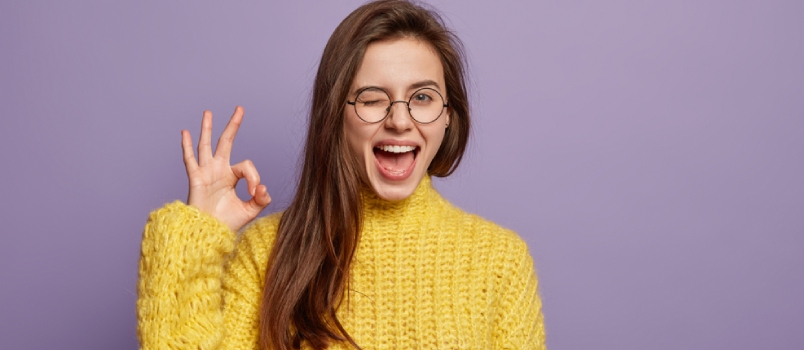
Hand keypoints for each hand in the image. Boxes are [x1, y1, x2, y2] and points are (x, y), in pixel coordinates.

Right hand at [181, 106, 270, 231]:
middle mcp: (218, 170)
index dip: (254, 176)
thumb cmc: (227, 223)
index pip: (246, 165)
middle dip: (233, 125)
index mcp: (231, 176)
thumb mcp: (250, 210)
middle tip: (240, 108)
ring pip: (206, 145)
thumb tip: (263, 188)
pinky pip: (190, 160)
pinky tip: (185, 132)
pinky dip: (186, 146)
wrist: (209, 234)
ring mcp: (206, 172)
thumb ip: (261, 199)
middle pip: (226, 142)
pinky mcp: (195, 179)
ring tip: (208, 112)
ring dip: (207, 128)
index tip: (255, 192)